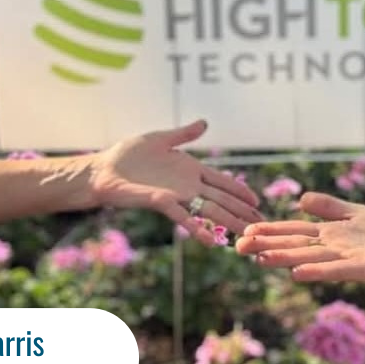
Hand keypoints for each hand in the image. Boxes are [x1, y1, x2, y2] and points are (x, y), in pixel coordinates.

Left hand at [90, 120, 262, 245]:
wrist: (103, 170)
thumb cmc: (128, 155)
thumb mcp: (160, 138)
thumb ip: (184, 134)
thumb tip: (205, 123)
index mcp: (190, 170)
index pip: (222, 181)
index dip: (239, 191)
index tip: (256, 201)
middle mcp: (187, 185)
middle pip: (221, 199)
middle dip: (241, 211)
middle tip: (261, 224)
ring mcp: (177, 195)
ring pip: (208, 210)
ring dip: (227, 223)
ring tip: (244, 236)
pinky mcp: (162, 202)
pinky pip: (184, 217)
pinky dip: (198, 228)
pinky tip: (211, 241)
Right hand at [236, 192, 364, 300]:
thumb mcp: (357, 213)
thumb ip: (330, 207)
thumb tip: (300, 199)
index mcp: (330, 234)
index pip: (294, 231)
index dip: (270, 230)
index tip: (245, 230)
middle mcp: (332, 248)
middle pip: (295, 245)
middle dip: (267, 245)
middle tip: (238, 246)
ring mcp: (345, 259)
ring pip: (309, 257)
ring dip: (284, 258)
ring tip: (259, 258)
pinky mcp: (363, 269)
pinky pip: (336, 270)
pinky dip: (316, 271)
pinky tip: (297, 273)